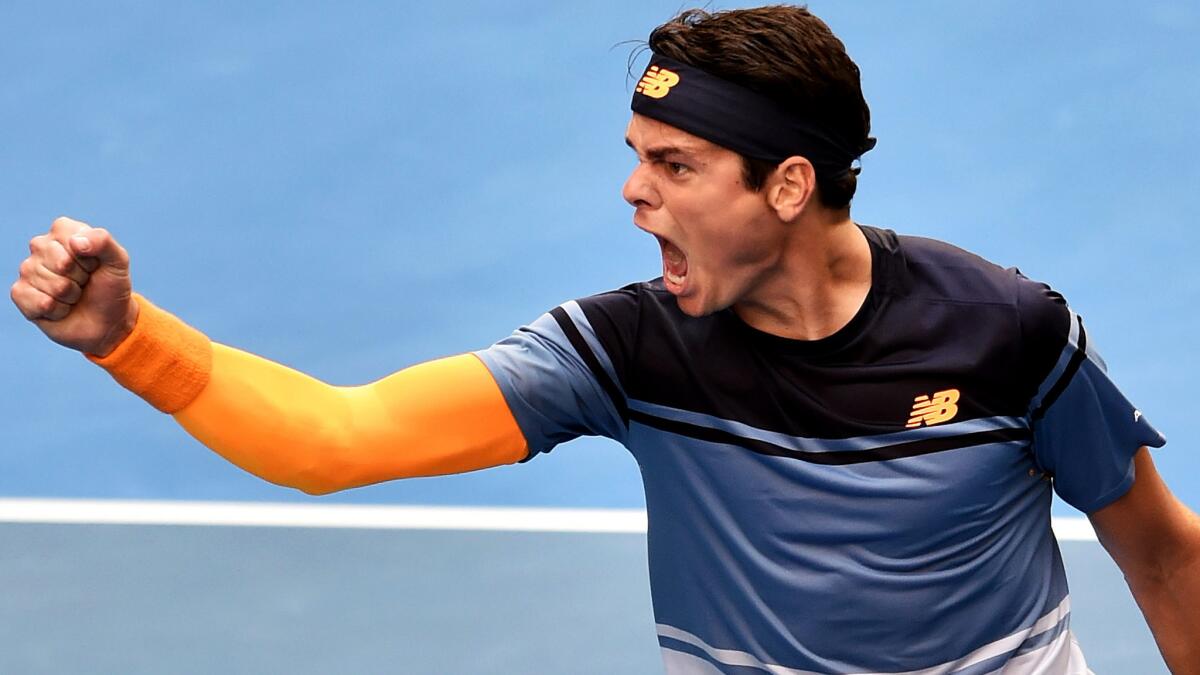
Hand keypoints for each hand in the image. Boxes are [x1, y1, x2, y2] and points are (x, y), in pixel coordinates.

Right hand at [11, 216, 138, 356]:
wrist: (106, 321)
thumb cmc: (110, 287)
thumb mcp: (118, 261)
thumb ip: (103, 241)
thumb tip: (76, 242)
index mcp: (64, 231)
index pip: (72, 241)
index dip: (90, 259)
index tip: (95, 265)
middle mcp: (41, 246)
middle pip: (62, 264)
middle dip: (80, 278)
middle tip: (84, 282)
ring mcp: (28, 269)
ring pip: (54, 286)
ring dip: (71, 296)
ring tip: (74, 295)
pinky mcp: (20, 293)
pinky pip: (41, 303)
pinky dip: (58, 311)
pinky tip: (61, 308)